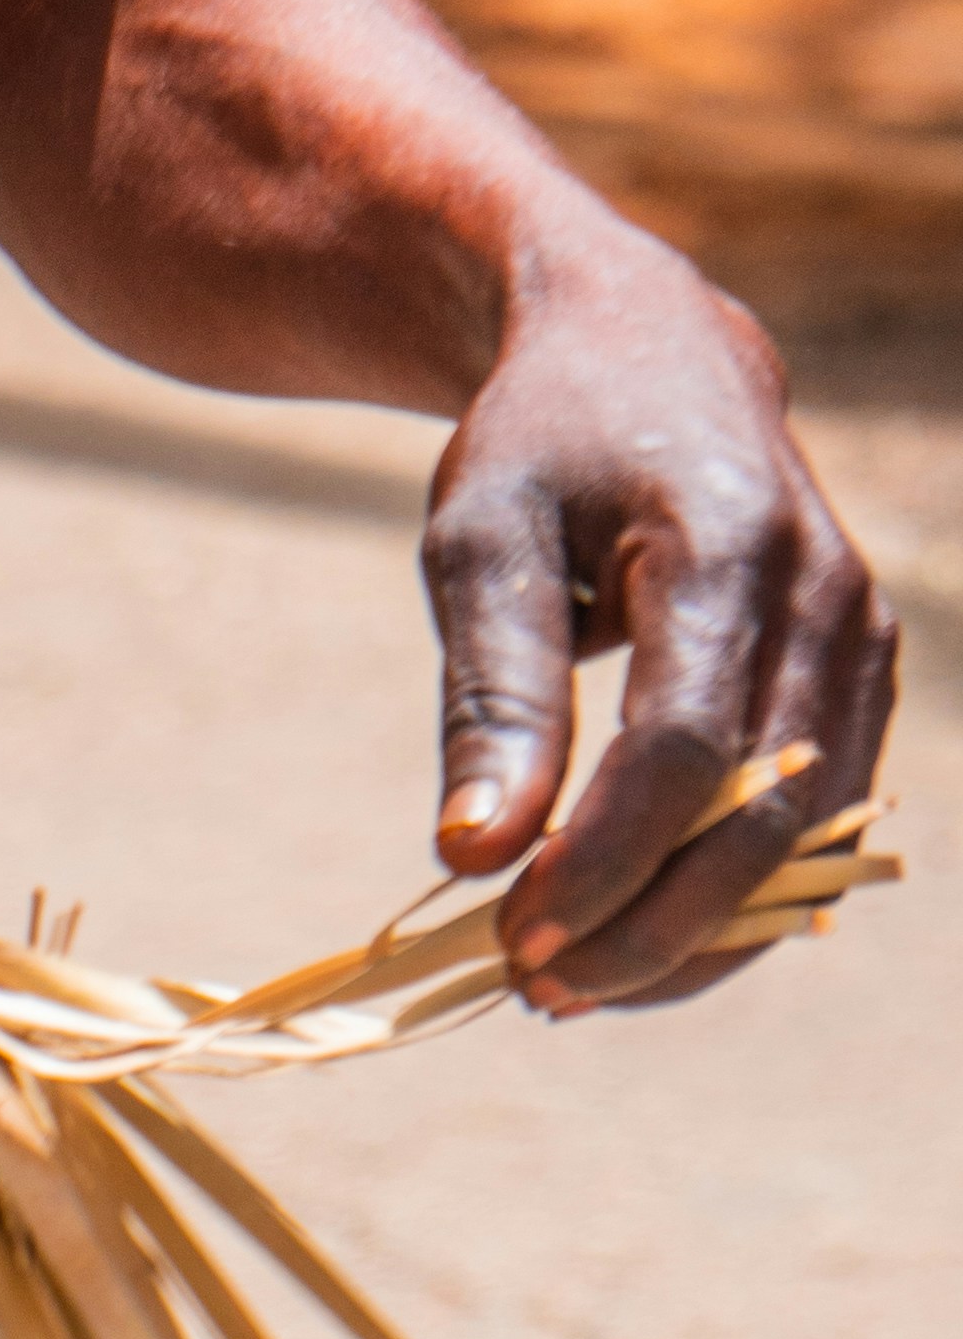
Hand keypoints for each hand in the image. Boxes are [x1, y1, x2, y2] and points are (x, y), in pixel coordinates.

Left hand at [423, 233, 894, 1011]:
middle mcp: (823, 601)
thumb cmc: (541, 443)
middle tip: (531, 987)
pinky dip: (734, 893)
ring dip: (697, 933)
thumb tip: (476, 856)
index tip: (510, 934)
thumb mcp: (480, 536)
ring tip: (574, 985)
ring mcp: (862, 644)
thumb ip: (490, 693)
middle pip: (760, 819)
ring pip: (806, 844)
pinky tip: (640, 935)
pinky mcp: (862, 680)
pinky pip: (818, 823)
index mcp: (724, 549)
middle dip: (648, 926)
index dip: (605, 861)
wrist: (647, 352)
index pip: (683, 751)